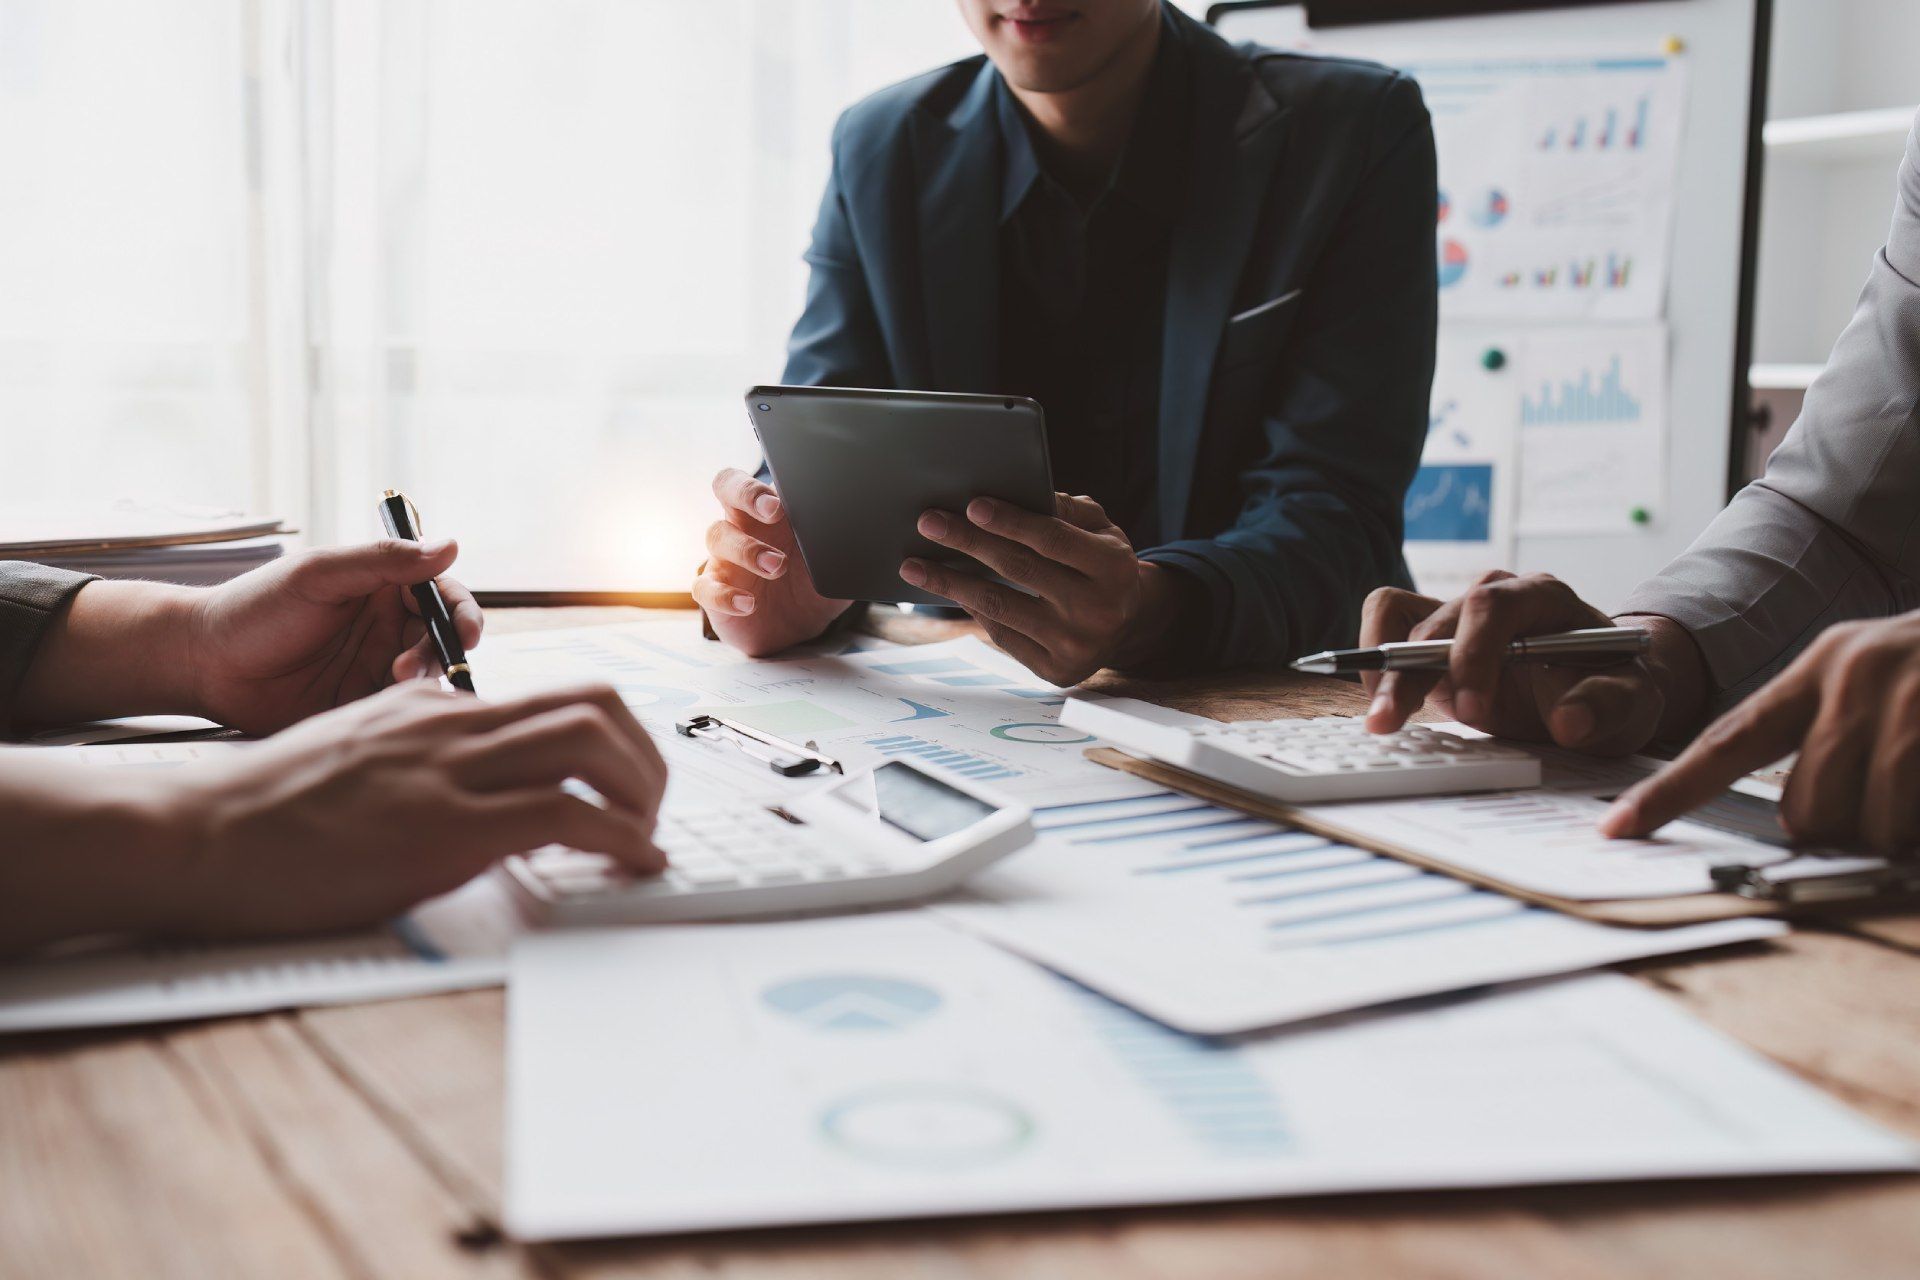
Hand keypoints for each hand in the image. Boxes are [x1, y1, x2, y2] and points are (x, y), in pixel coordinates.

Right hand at [153, 681, 667, 939]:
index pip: (558, 695)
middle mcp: (453, 725)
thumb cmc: (267, 814)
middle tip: (654, 807)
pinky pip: (566, 813)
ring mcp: (450, 771)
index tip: (631, 781)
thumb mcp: (362, 763)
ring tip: (649, 836)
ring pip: (592, 741)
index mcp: (436, 711)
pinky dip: (623, 836)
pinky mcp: (443, 826)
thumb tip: (481, 794)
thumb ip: (426, 764)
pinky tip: (636, 862)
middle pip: (595, 703)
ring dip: (646, 789)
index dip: (618, 736)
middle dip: (648, 755)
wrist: (197, 833)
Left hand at [188, 538, 484, 734]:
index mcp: (381, 587)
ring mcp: (374, 667)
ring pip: (426, 676)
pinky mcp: (360, 704)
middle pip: (441, 639)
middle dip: (439, 653)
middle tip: (409, 668)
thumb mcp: (319, 575)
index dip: (461, 613)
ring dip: (422, 681)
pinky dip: (405, 710)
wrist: (203, 663)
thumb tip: (449, 545)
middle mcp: (386, 626)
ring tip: (391, 683)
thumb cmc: (254, 608)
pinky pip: (398, 708)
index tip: (465, 633)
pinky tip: (388, 711)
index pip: (441, 595)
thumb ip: (383, 561)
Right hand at [694, 468, 850, 656]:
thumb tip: (868, 522)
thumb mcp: (834, 557)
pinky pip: (704, 588)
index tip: (778, 504)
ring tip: (777, 566)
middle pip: (724, 490)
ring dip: (747, 549)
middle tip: (775, 513)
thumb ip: (840, 537)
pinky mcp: (717, 594)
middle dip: (747, 496)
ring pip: (716, 536)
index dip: (753, 486)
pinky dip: (724, 595)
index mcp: (766, 509)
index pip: (745, 480)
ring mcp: (724, 558)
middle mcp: (741, 525)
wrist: (803, 623)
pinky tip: (749, 604)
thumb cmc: (815, 578)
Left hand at [900, 493, 1182, 684]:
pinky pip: (1001, 634)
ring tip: (913, 565)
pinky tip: (949, 589)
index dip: (1010, 521)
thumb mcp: (1101, 530)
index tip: (971, 505)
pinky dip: (972, 608)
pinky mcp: (1055, 670)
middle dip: (967, 542)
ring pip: (999, 606)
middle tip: (928, 523)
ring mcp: (1075, 645)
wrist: (1129, 625)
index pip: (1052, 539)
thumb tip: (1012, 494)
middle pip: (1019, 569)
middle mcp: (1098, 610)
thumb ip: (1065, 510)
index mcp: (1114, 567)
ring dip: (949, 583)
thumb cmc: (1103, 564)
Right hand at [1359, 570, 1706, 754]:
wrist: (1599, 687)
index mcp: (1541, 597)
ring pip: (1398, 622)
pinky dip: (1378, 666)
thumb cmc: (1613, 686)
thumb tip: (1570, 721)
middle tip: (1392, 723)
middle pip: (1435, 619)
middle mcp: (1493, 598)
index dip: (1472, 654)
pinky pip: (1387, 632)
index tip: (1471, 710)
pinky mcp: (1434, 644)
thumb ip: (1607, 706)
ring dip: (1382, 670)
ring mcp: (1458, 618)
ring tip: (1381, 719)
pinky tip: (1385, 706)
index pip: (1492, 607)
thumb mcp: (1631, 702)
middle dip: (1409, 674)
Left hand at [1602, 612, 1919, 853]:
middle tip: (1896, 797)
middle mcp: (1857, 672)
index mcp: (1823, 667)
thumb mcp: (1888, 688)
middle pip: (1808, 809)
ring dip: (1902, 828)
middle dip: (1849, 829)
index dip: (1671, 791)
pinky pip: (1913, 819)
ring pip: (1870, 821)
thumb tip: (1804, 823)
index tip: (1618, 829)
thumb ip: (1837, 744)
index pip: (1727, 740)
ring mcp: (1911, 693)